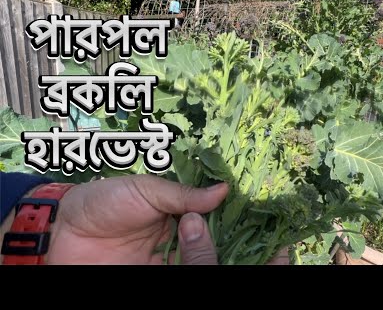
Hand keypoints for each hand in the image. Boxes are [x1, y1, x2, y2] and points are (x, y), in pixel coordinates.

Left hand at [47, 175, 227, 264]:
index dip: (219, 216)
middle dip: (214, 239)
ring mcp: (162, 259)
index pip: (205, 215)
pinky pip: (176, 269)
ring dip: (203, 254)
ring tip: (213, 252)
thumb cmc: (106, 200)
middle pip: (203, 240)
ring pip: (192, 258)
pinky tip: (200, 260)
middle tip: (226, 235)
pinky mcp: (150, 273)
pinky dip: (189, 264)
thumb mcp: (146, 190)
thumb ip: (183, 195)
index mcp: (173, 212)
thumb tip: (223, 189)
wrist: (66, 231)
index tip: (238, 214)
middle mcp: (173, 236)